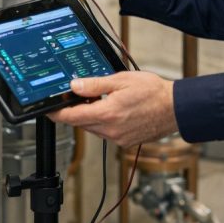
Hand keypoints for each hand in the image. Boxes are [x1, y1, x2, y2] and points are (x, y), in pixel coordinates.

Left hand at [47, 72, 177, 147]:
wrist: (175, 108)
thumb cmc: (152, 92)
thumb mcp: (120, 80)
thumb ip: (95, 84)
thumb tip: (74, 86)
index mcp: (107, 114)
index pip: (72, 117)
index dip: (57, 113)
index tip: (48, 109)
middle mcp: (111, 130)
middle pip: (81, 123)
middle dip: (76, 111)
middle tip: (77, 96)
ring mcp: (118, 138)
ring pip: (93, 128)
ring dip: (90, 116)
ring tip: (99, 99)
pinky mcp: (125, 141)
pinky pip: (106, 133)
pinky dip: (103, 122)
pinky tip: (112, 109)